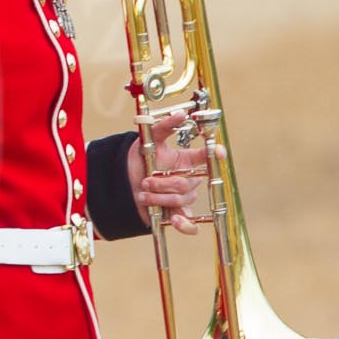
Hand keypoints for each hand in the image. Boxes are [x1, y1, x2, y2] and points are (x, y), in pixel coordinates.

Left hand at [129, 113, 223, 234]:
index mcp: (186, 162)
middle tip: (145, 181)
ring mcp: (182, 198)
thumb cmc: (139, 159)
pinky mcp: (176, 213)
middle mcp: (187, 180)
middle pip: (187, 185)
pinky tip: (174, 220)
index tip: (217, 150)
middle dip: (164, 183)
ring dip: (160, 198)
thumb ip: (164, 126)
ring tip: (142, 194)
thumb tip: (180, 114)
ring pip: (182, 200)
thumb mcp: (149, 140)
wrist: (121, 182)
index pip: (207, 158)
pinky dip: (185, 224)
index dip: (215, 154)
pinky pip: (190, 224)